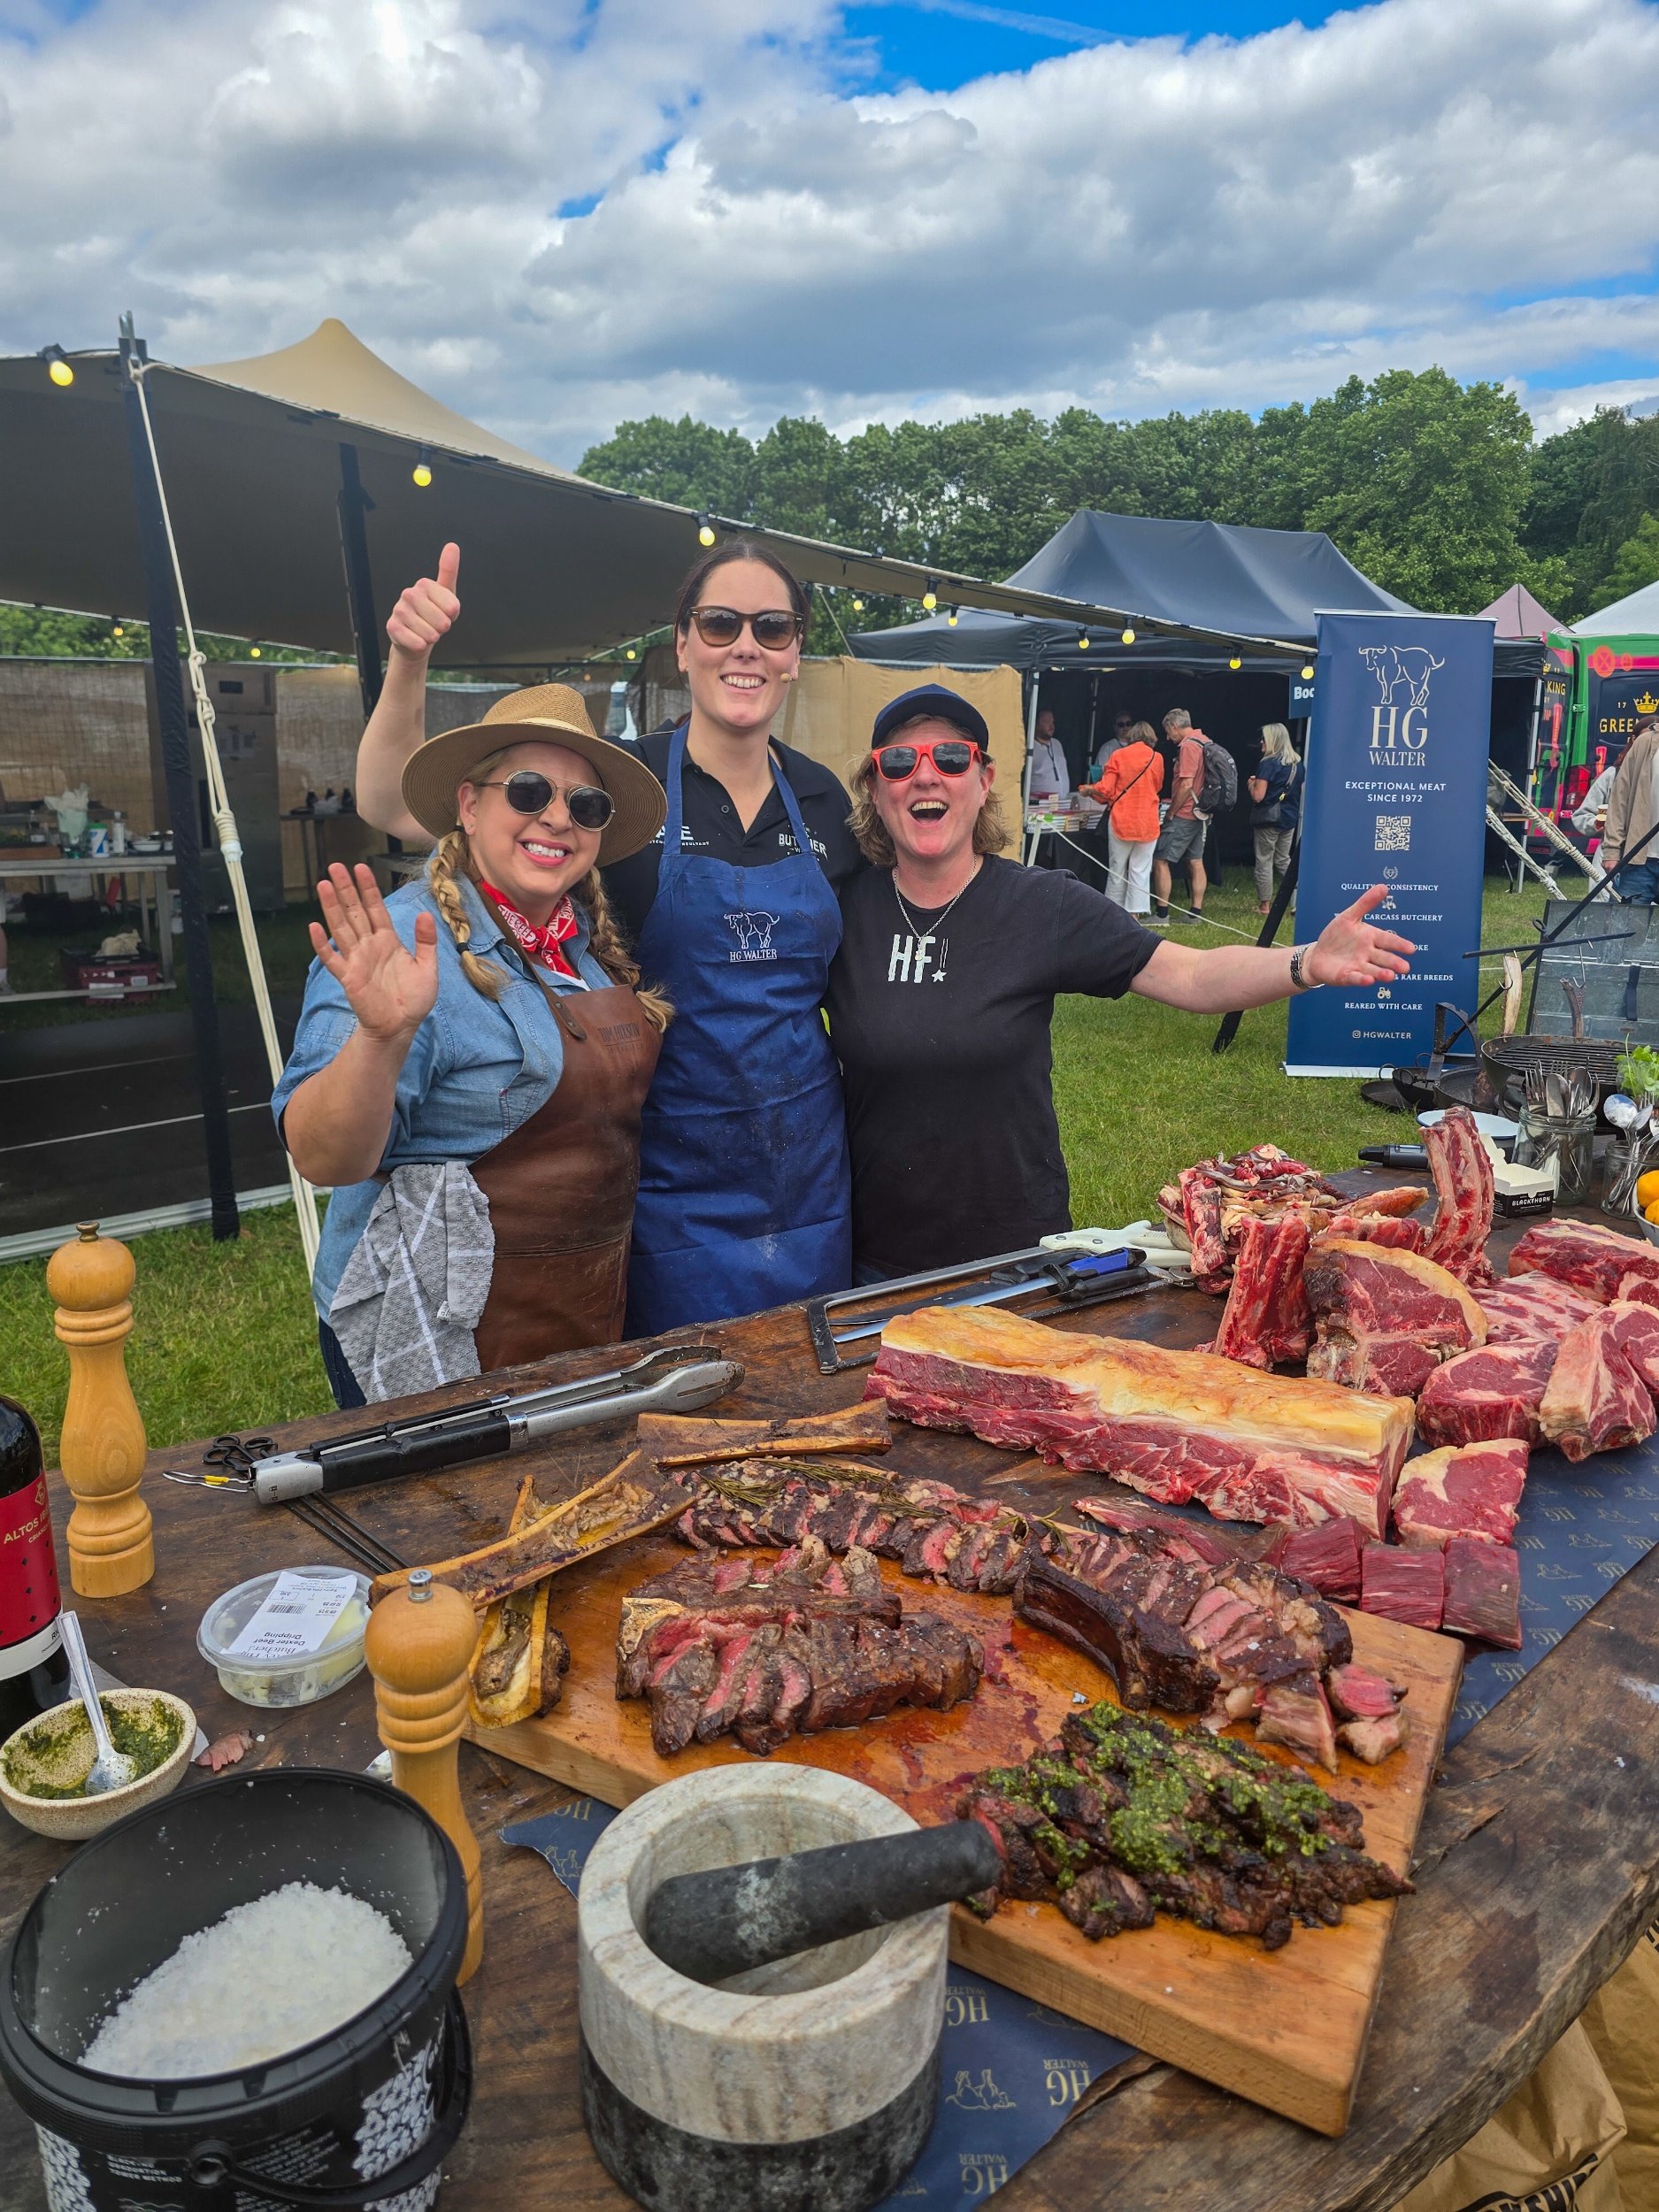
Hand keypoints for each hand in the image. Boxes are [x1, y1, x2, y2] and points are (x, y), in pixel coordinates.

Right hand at [310, 864, 438, 1041]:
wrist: (401, 1027)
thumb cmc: (413, 999)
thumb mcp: (428, 967)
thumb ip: (425, 941)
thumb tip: (425, 913)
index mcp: (387, 941)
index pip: (376, 908)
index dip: (369, 889)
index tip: (361, 867)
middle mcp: (369, 946)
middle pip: (355, 912)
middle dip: (346, 889)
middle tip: (335, 866)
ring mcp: (356, 960)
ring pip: (341, 928)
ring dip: (332, 907)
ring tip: (323, 885)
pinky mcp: (348, 977)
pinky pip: (332, 959)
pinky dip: (322, 944)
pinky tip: (314, 927)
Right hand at [386, 542, 459, 662]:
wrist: (416, 638)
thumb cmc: (433, 614)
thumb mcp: (447, 594)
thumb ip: (449, 571)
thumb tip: (452, 545)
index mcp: (424, 584)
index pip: (453, 608)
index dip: (453, 616)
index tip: (445, 612)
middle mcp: (409, 594)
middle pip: (442, 622)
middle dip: (442, 629)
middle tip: (434, 624)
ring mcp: (399, 610)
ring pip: (430, 634)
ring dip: (432, 638)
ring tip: (425, 631)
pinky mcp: (392, 627)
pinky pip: (417, 643)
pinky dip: (421, 646)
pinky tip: (416, 640)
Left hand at [1305, 886, 1415, 987]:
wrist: (1317, 954)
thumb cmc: (1336, 936)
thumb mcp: (1349, 917)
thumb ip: (1365, 903)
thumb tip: (1383, 886)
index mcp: (1371, 938)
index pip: (1388, 940)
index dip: (1399, 944)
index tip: (1411, 949)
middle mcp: (1368, 954)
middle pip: (1384, 958)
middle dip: (1394, 963)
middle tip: (1405, 968)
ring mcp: (1358, 966)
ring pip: (1373, 970)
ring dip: (1381, 973)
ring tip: (1390, 976)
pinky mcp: (1346, 977)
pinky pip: (1354, 978)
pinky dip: (1361, 979)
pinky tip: (1368, 980)